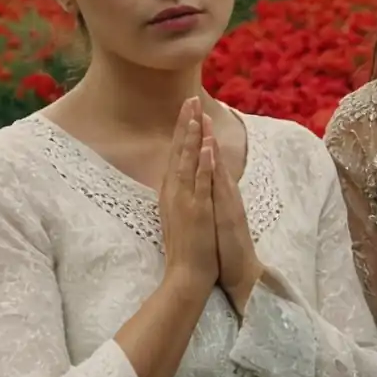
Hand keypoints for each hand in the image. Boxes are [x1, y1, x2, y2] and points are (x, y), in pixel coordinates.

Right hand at [159, 97, 218, 293]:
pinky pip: (200, 182)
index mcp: (171, 193)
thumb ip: (179, 197)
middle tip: (189, 99)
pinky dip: (202, 163)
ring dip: (192, 136)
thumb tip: (177, 182)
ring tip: (195, 113)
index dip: (181, 132)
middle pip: (178, 151)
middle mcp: (174, 193)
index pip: (175, 155)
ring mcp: (185, 201)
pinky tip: (205, 145)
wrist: (185, 276)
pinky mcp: (197, 211)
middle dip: (185, 124)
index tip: (186, 111)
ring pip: (187, 161)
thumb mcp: (179, 217)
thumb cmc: (186, 250)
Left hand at [204, 113, 264, 315]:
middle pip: (212, 156)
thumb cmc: (223, 248)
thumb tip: (201, 185)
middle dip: (203, 130)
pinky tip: (211, 152)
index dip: (199, 138)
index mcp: (217, 194)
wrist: (239, 272)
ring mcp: (226, 201)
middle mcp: (223, 193)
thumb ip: (210, 199)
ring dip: (211, 141)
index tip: (191, 115)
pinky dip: (215, 168)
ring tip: (203, 117)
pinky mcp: (228, 212)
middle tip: (195, 103)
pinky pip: (220, 187)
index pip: (206, 161)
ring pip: (217, 166)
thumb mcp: (214, 218)